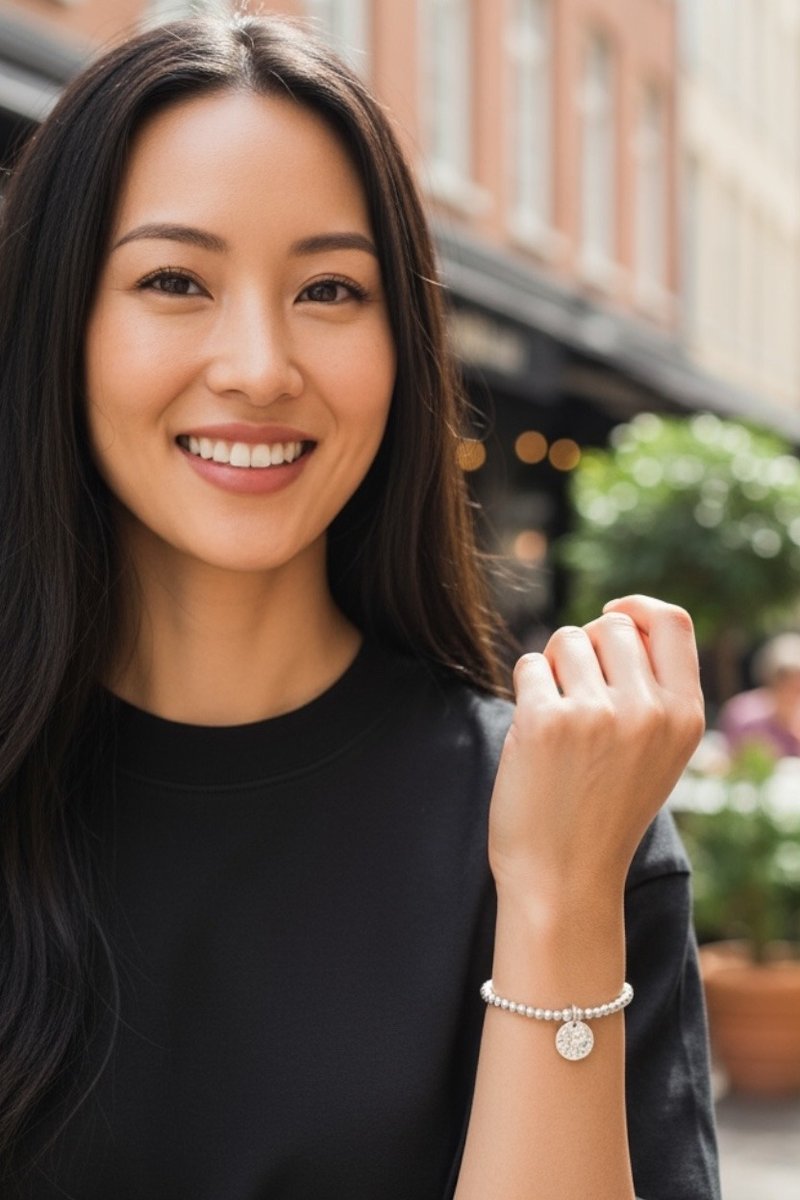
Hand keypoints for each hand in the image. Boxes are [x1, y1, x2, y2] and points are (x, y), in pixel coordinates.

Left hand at [488, 595, 704, 903]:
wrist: (564, 879)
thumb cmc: (604, 812)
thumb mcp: (657, 754)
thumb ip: (653, 691)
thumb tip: (617, 620)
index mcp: (685, 716)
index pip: (673, 621)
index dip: (637, 608)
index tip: (611, 615)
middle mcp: (648, 711)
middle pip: (611, 627)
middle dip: (585, 649)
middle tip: (575, 698)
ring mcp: (597, 715)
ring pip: (566, 640)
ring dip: (553, 670)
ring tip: (557, 722)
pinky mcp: (546, 721)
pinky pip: (530, 666)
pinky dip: (526, 691)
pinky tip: (534, 733)